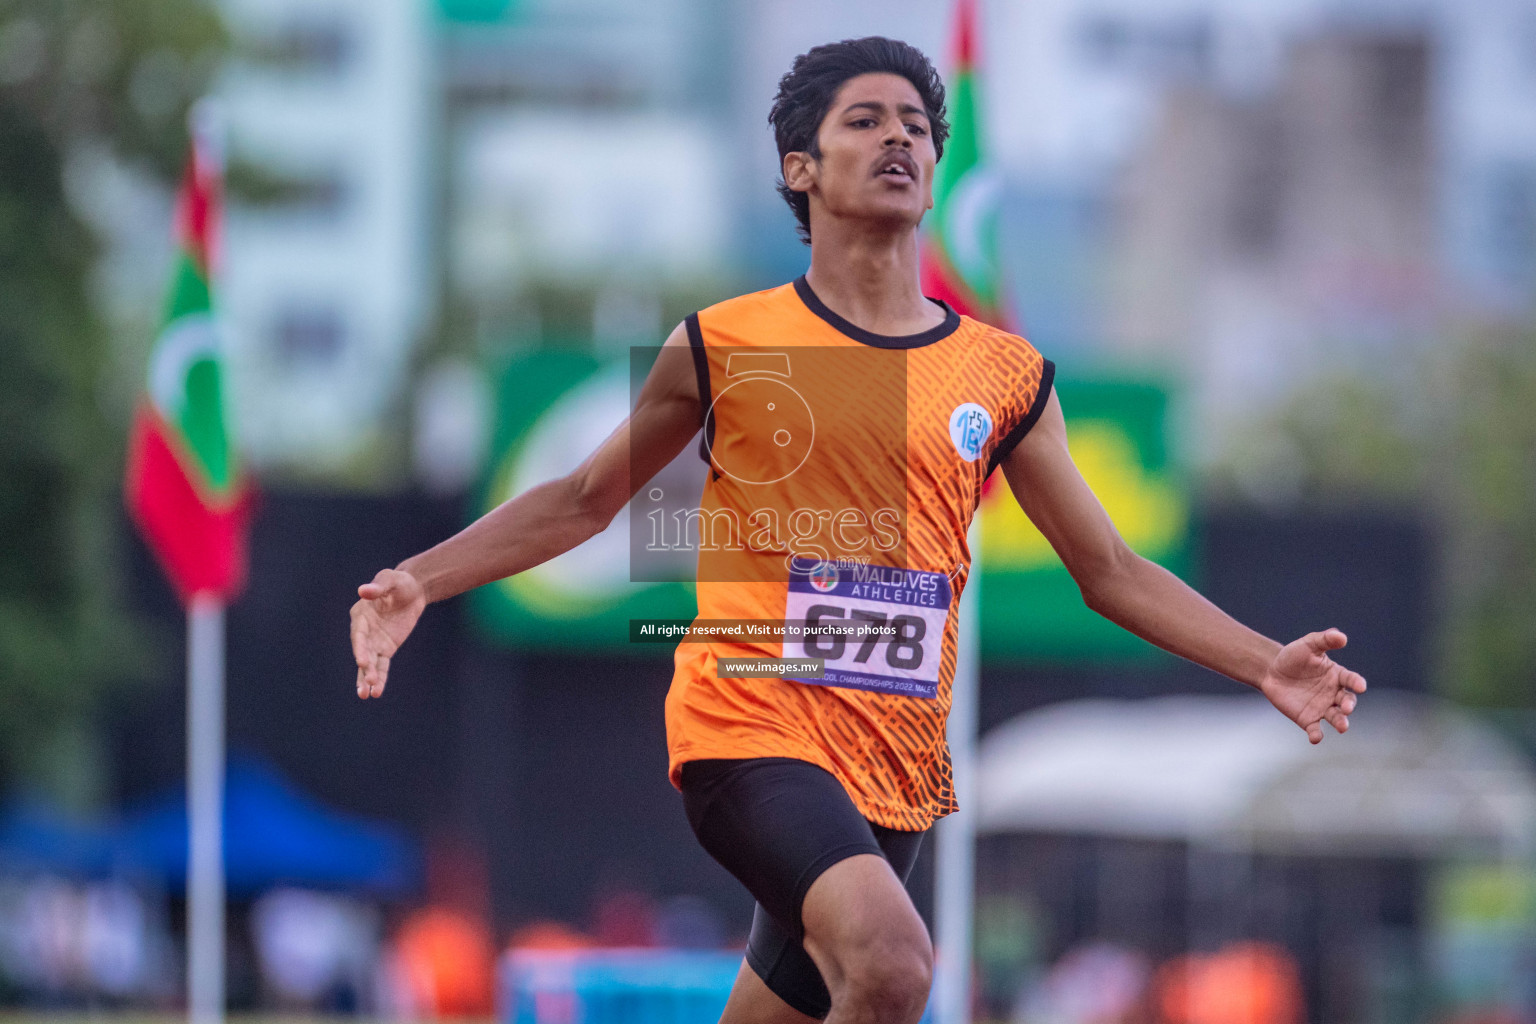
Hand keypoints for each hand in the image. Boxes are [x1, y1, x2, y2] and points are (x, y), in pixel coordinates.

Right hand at [350, 568, 425, 698]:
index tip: (363, 662)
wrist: (413, 590)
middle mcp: (364, 631)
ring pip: (370, 664)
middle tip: (367, 685)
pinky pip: (382, 665)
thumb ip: (378, 587)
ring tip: (367, 695)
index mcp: (361, 615)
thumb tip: (363, 590)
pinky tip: (378, 692)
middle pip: (363, 652)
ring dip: (368, 678)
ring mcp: (374, 642)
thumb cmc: (398, 582)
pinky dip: (381, 678)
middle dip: (364, 669)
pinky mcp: (386, 648)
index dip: (360, 648)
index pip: (359, 634)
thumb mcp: (390, 579)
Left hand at [1259, 628, 1367, 743]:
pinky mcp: (1308, 719)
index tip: (1360, 686)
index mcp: (1338, 676)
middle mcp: (1334, 694)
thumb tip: (1341, 636)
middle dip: (1348, 706)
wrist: (1271, 671)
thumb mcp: (1307, 645)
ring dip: (1341, 722)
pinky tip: (1316, 738)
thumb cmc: (1293, 656)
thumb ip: (1324, 640)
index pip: (1351, 680)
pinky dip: (1317, 734)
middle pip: (1347, 702)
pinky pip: (1315, 729)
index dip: (1357, 683)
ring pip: (1336, 717)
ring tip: (1343, 726)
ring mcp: (1322, 708)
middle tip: (1346, 708)